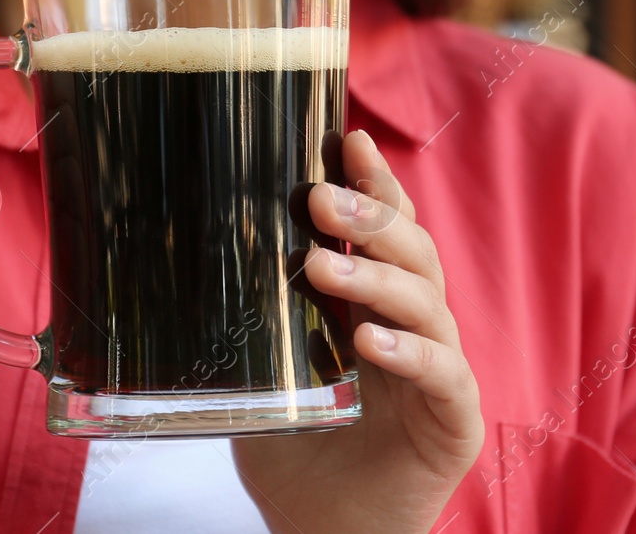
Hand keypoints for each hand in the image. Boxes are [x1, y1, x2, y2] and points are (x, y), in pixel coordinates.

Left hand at [232, 129, 482, 532]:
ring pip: (426, 301)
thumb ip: (248, 317)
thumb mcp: (262, 370)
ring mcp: (441, 371)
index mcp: (376, 304)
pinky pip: (444, 375)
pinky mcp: (455, 421)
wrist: (321, 530)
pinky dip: (410, 353)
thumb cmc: (295, 449)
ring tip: (320, 267)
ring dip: (373, 277)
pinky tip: (370, 343)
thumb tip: (181, 257)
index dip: (374, 182)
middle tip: (319, 198)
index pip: (385, 229)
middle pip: (412, 251)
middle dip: (369, 216)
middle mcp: (415, 326)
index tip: (347, 140)